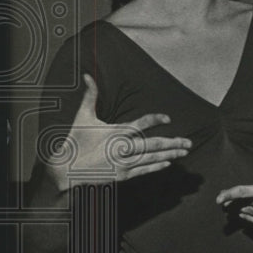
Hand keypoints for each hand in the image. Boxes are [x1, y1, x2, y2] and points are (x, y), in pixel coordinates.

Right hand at [47, 74, 190, 190]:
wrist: (63, 169)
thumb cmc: (75, 140)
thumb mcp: (82, 117)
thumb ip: (90, 96)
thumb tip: (87, 75)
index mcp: (115, 132)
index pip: (140, 123)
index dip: (155, 120)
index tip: (168, 118)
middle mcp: (121, 148)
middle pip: (152, 145)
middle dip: (173, 143)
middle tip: (189, 142)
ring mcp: (122, 164)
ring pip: (151, 158)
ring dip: (170, 154)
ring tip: (184, 151)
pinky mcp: (121, 176)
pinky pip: (143, 170)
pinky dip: (156, 166)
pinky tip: (168, 163)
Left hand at [216, 137, 252, 229]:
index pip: (245, 192)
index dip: (229, 194)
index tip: (218, 198)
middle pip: (246, 203)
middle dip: (237, 202)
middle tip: (227, 202)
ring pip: (252, 214)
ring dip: (244, 211)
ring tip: (236, 208)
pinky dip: (252, 219)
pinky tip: (247, 216)